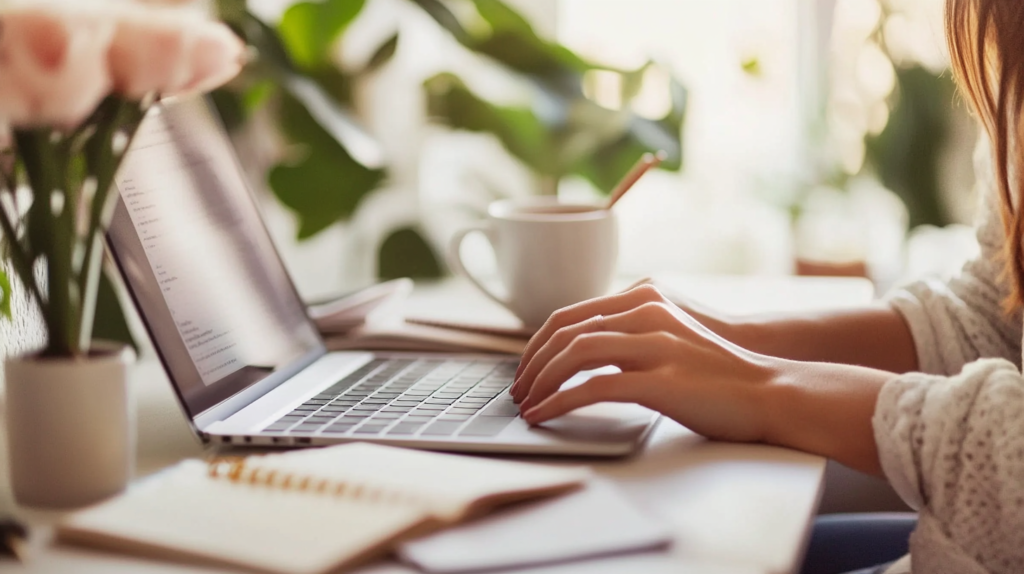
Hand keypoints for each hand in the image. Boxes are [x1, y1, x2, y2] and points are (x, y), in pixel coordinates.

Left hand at [510, 284, 779, 442]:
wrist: (771, 390)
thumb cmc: (718, 373)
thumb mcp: (669, 339)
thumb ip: (629, 337)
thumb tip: (582, 355)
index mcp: (644, 300)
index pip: (570, 315)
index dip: (538, 344)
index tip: (525, 370)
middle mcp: (645, 314)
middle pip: (565, 332)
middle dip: (531, 364)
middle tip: (518, 391)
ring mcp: (654, 345)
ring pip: (574, 354)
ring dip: (540, 382)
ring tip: (526, 406)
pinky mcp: (660, 380)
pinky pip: (593, 388)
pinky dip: (559, 402)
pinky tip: (545, 415)